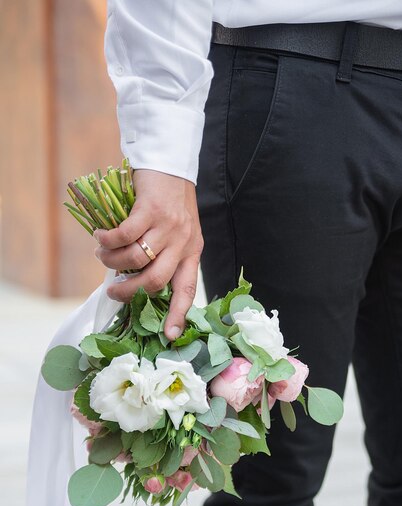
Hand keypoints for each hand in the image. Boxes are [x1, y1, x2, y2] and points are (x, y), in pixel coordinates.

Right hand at [93, 169, 203, 341]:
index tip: (168, 336)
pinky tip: (101, 235)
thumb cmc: (171, 201)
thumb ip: (164, 254)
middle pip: (154, 281)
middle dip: (128, 291)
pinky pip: (124, 235)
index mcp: (192, 252)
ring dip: (112, 261)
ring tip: (102, 254)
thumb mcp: (178, 231)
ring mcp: (168, 226)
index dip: (177, 314)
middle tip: (112, 290)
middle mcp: (183, 242)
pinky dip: (107, 239)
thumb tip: (133, 279)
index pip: (187, 290)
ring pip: (135, 259)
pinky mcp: (151, 210)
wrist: (170, 163)